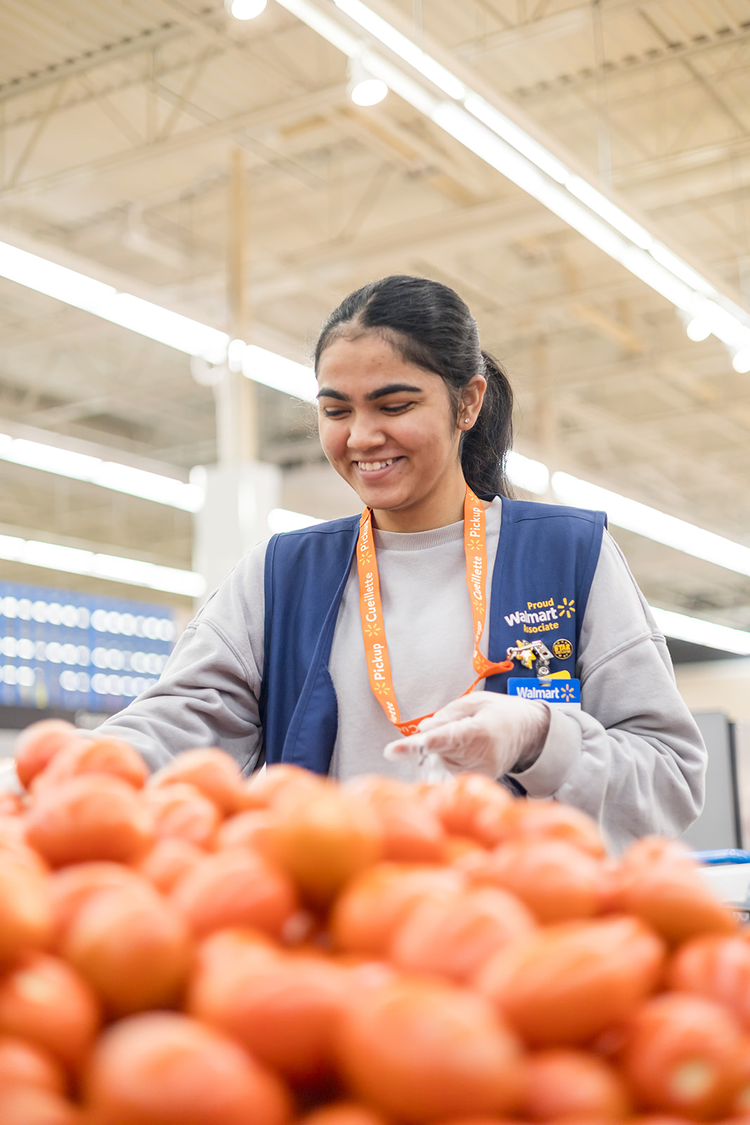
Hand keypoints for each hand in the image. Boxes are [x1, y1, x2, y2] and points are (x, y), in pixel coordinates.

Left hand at [383, 690, 549, 777]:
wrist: (530, 733)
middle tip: (456, 728)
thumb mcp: (475, 701)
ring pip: (440, 763)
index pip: (442, 739)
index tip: (392, 751)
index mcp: (478, 731)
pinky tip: (466, 752)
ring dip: (442, 751)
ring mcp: (479, 773)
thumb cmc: (500, 712)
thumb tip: (422, 730)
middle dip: (433, 740)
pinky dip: (449, 760)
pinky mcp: (478, 782)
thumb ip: (447, 715)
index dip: (416, 745)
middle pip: (437, 752)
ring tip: (467, 739)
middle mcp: (479, 757)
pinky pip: (450, 772)